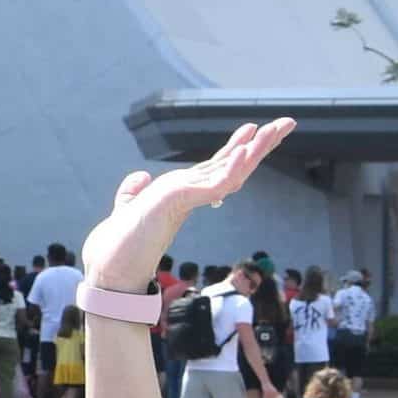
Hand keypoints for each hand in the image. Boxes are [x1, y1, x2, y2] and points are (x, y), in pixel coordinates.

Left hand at [78, 119, 295, 290]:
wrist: (110, 275)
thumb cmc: (120, 249)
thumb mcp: (126, 210)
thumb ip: (132, 193)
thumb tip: (141, 177)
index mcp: (181, 193)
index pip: (215, 166)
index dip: (234, 147)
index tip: (250, 128)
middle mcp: (190, 194)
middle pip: (233, 165)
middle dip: (260, 144)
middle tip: (287, 122)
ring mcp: (188, 198)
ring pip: (231, 171)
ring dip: (254, 149)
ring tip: (276, 128)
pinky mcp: (181, 203)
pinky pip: (214, 184)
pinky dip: (230, 168)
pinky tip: (243, 151)